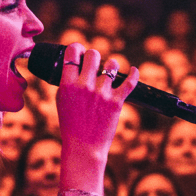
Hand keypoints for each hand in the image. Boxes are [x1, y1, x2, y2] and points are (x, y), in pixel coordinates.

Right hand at [55, 44, 138, 161]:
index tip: (79, 50)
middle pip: (93, 54)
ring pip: (112, 64)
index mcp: (67, 85)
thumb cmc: (71, 124)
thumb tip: (74, 64)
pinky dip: (134, 74)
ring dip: (111, 66)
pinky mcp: (116, 102)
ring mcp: (101, 93)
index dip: (77, 48)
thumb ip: (67, 81)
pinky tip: (134, 70)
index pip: (72, 52)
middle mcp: (84, 86)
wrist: (83, 147)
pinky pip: (130, 82)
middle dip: (94, 56)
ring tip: (110, 72)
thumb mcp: (61, 100)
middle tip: (94, 64)